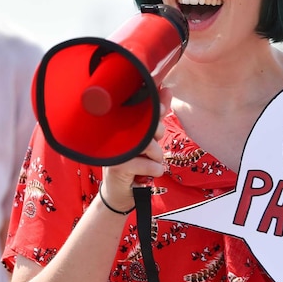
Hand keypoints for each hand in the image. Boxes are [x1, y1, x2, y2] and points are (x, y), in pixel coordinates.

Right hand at [100, 93, 168, 209]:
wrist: (119, 192)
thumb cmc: (134, 162)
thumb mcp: (147, 137)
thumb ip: (156, 116)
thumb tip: (167, 89)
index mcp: (121, 122)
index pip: (141, 107)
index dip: (155, 105)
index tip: (163, 103)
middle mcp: (115, 132)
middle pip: (148, 125)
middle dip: (158, 134)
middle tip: (152, 148)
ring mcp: (116, 148)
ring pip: (150, 145)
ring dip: (156, 158)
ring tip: (148, 163)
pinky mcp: (119, 165)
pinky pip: (150, 165)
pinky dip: (154, 171)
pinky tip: (144, 175)